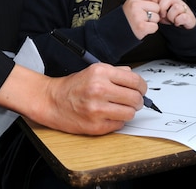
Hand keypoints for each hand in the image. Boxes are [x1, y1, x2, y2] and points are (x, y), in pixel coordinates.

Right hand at [0, 63, 146, 135]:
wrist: (53, 101)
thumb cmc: (73, 86)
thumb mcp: (94, 70)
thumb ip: (116, 72)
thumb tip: (135, 79)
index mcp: (100, 72)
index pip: (134, 80)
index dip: (142, 86)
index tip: (141, 89)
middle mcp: (99, 89)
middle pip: (135, 98)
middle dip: (138, 100)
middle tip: (134, 100)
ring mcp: (97, 109)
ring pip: (130, 113)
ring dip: (129, 111)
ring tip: (121, 108)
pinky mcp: (96, 126)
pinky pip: (119, 124)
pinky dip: (118, 121)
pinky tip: (109, 115)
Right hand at [122, 0, 159, 38]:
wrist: (119, 31)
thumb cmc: (128, 18)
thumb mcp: (133, 4)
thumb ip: (144, 0)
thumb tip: (159, 0)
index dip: (153, 0)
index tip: (148, 6)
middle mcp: (135, 5)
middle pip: (157, 6)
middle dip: (153, 13)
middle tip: (144, 17)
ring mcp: (138, 16)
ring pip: (157, 17)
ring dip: (152, 22)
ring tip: (143, 22)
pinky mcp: (141, 26)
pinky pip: (155, 26)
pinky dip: (151, 29)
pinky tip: (144, 28)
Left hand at [156, 0, 195, 28]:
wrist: (184, 29)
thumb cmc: (170, 19)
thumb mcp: (161, 11)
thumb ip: (156, 5)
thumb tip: (148, 3)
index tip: (158, 7)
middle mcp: (179, 2)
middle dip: (163, 8)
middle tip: (162, 16)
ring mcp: (185, 9)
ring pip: (176, 7)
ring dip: (171, 16)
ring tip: (171, 21)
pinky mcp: (190, 18)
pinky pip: (183, 17)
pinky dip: (178, 21)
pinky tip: (177, 23)